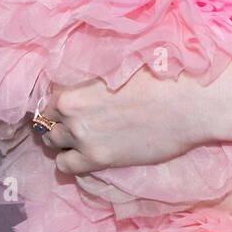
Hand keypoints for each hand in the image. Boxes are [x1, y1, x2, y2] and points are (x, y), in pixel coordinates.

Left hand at [34, 68, 213, 175]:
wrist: (186, 103)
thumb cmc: (158, 75)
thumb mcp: (116, 65)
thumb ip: (91, 76)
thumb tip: (82, 79)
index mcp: (75, 83)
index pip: (47, 94)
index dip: (56, 98)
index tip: (67, 103)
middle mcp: (71, 110)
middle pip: (46, 118)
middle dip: (56, 119)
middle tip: (75, 120)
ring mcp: (82, 136)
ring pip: (52, 142)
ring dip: (62, 140)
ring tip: (79, 138)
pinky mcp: (98, 159)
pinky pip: (65, 167)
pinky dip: (69, 162)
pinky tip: (83, 156)